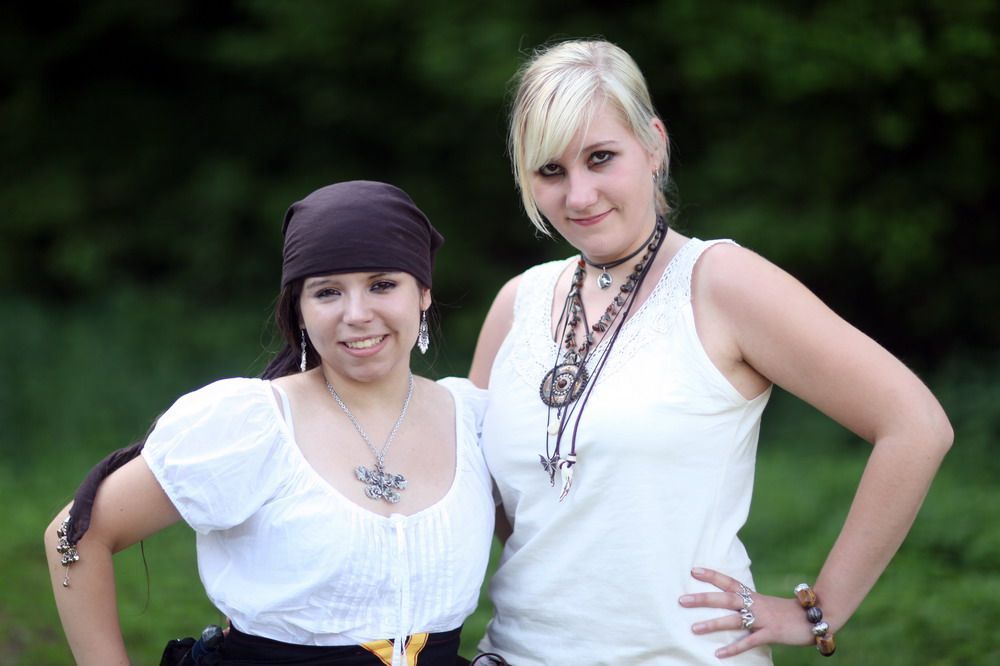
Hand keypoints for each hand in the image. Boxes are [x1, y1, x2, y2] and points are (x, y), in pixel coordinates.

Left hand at [678, 567, 814, 658]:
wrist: (815, 617)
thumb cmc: (788, 612)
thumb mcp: (765, 604)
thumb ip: (749, 603)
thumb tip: (731, 603)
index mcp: (753, 596)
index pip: (729, 582)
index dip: (712, 575)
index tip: (693, 570)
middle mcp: (755, 604)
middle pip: (725, 598)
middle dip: (703, 599)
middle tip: (682, 599)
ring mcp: (762, 618)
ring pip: (733, 620)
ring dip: (713, 624)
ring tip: (693, 628)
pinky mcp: (771, 633)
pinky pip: (749, 641)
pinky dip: (734, 648)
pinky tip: (719, 654)